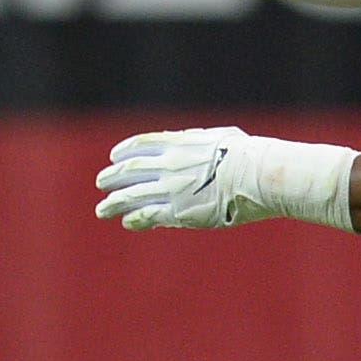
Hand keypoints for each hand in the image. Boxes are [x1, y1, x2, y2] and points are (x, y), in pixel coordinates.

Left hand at [95, 127, 261, 229]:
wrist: (258, 175)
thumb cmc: (250, 155)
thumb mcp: (221, 137)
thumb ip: (200, 140)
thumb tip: (193, 140)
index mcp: (178, 144)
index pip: (141, 145)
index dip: (124, 151)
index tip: (114, 156)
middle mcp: (169, 165)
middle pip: (130, 170)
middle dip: (112, 177)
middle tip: (102, 183)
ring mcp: (172, 189)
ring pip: (131, 195)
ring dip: (113, 203)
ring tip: (102, 210)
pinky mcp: (180, 211)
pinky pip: (149, 215)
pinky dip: (135, 219)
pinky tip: (127, 222)